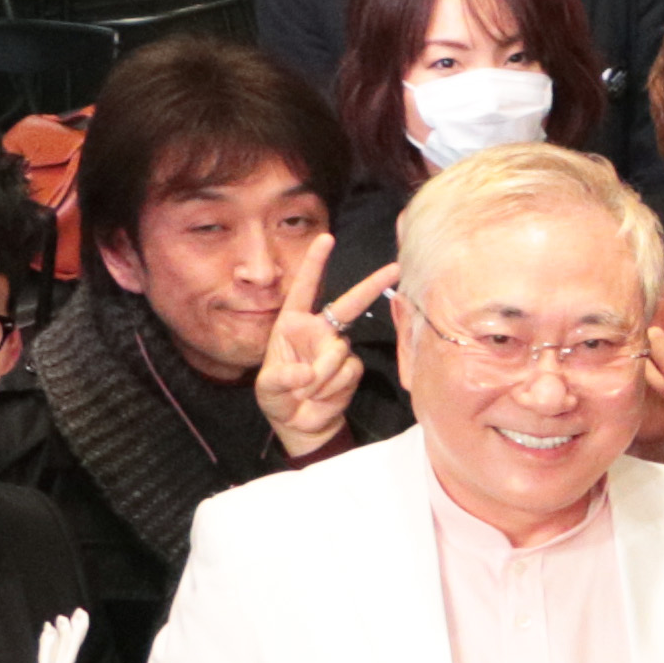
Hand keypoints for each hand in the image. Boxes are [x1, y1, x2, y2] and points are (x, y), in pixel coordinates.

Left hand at [256, 240, 391, 457]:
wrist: (300, 424)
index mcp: (292, 325)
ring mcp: (338, 349)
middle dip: (371, 286)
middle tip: (395, 269)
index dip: (314, 264)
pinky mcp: (352, 368)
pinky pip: (348, 371)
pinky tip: (323, 395)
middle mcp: (318, 331)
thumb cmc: (278, 399)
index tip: (326, 239)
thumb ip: (284, 378)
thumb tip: (308, 373)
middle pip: (349, 304)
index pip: (304, 289)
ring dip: (322, 375)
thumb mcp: (268, 389)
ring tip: (308, 391)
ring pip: (339, 352)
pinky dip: (334, 386)